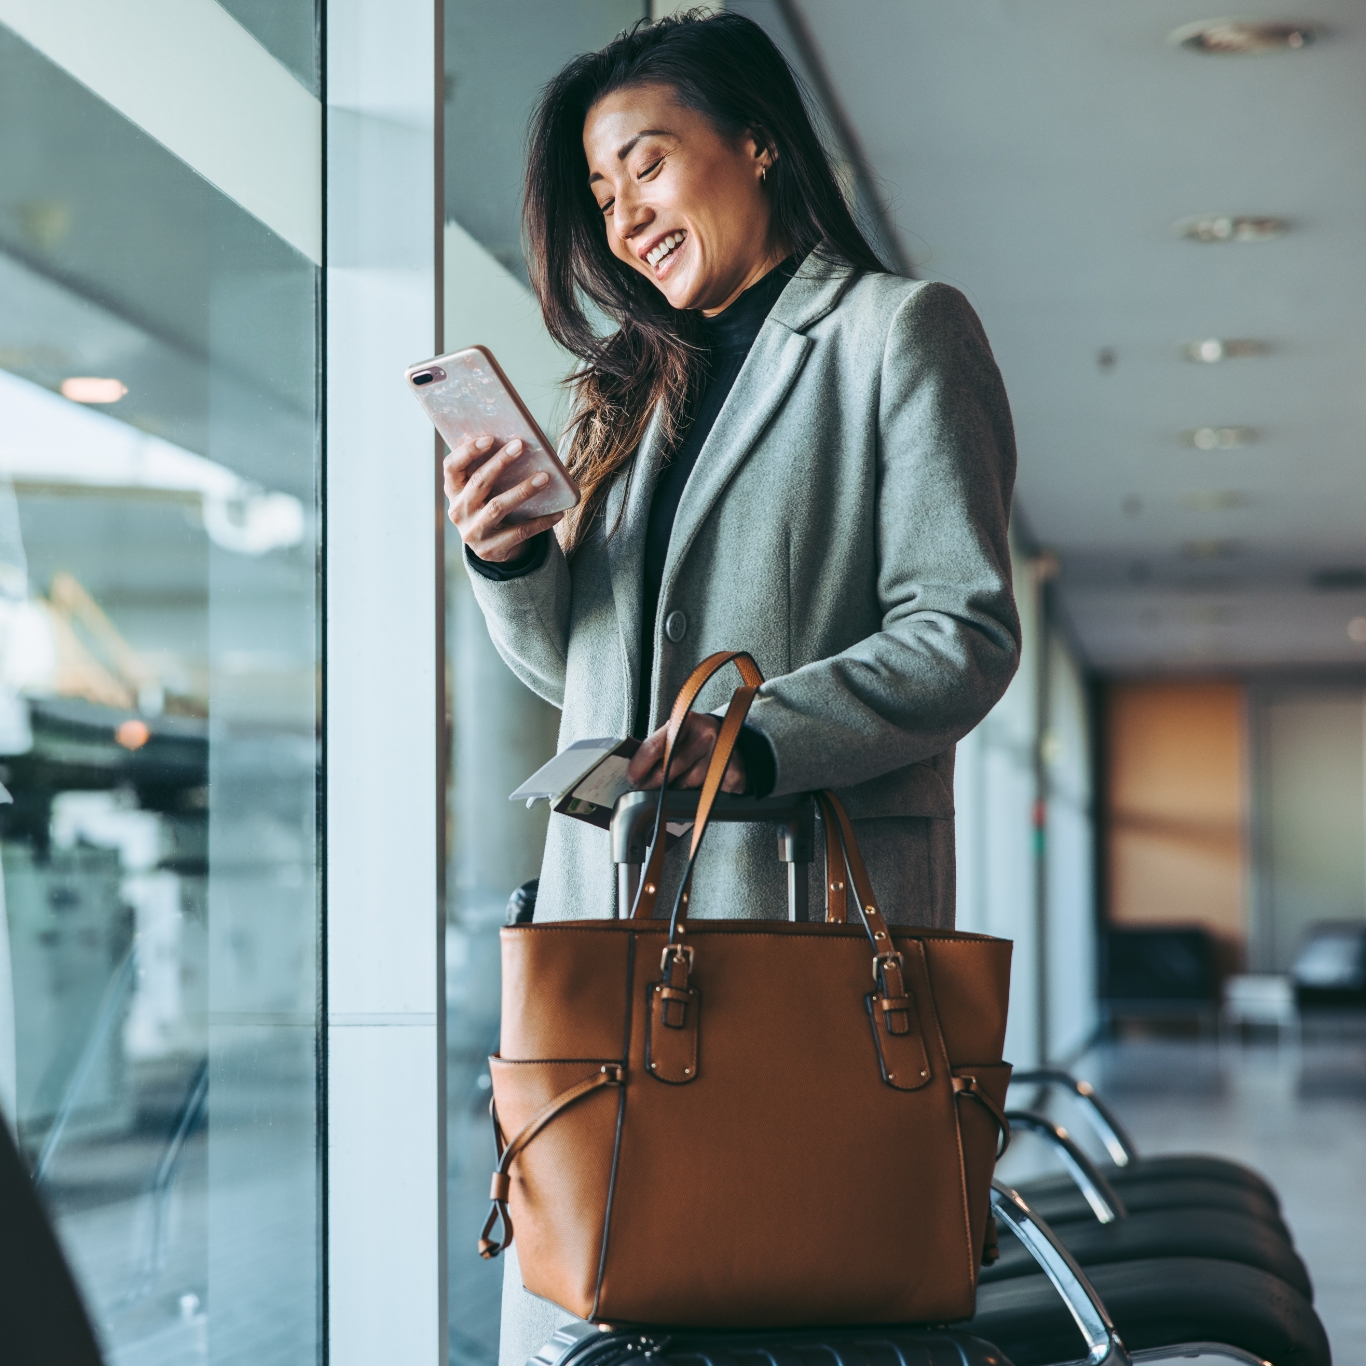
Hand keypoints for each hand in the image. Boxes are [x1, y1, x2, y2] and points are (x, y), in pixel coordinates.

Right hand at [444, 435, 564, 561]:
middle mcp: (458, 512)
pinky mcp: (491, 549)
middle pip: (478, 483)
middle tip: (520, 446)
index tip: (490, 438)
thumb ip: (487, 471)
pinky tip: (557, 513)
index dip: (467, 451)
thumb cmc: (490, 506)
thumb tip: (514, 442)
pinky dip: (540, 522)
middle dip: (500, 462)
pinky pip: (519, 532)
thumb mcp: (481, 491)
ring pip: (498, 507)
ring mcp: (473, 533)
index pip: (451, 467)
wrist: (492, 548)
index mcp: (454, 491)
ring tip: (544, 478)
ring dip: (523, 490)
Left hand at [627, 713, 746, 793]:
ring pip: (685, 785)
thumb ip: (657, 749)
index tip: (632, 779)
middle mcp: (703, 734)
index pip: (654, 747)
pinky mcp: (733, 772)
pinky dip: (695, 798)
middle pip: (668, 770)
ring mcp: (720, 753)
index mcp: (684, 721)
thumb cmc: (694, 741)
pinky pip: (704, 795)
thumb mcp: (676, 736)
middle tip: (645, 790)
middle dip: (652, 784)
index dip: (639, 766)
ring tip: (675, 786)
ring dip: (674, 791)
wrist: (731, 742)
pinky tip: (695, 791)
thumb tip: (633, 773)